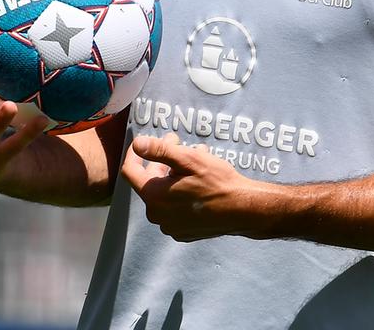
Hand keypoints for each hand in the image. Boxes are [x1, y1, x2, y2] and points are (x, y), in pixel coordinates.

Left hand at [120, 132, 256, 241]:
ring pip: (164, 193)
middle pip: (150, 181)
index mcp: (154, 197)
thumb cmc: (217, 183)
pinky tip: (198, 182)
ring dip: (174, 174)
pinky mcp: (183, 232)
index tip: (143, 142)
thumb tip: (137, 143)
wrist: (243, 210)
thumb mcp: (189, 160)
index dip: (133, 153)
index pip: (130, 172)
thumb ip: (159, 150)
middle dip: (161, 160)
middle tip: (177, 141)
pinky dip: (181, 193)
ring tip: (194, 157)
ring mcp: (170, 226)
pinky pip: (174, 208)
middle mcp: (157, 215)